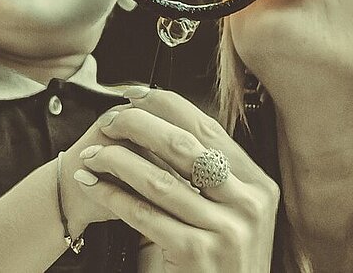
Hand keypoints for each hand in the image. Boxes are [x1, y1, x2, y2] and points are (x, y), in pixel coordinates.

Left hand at [71, 87, 278, 272]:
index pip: (208, 128)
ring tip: (93, 154)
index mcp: (259, 186)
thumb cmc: (221, 259)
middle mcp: (249, 206)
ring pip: (158, 179)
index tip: (135, 95)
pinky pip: (144, 214)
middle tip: (109, 121)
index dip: (166, 106)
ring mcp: (226, 232)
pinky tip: (94, 185)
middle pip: (182, 146)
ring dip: (116, 161)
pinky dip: (112, 195)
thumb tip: (159, 118)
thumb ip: (208, 172)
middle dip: (137, 126)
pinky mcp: (198, 254)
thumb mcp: (231, 211)